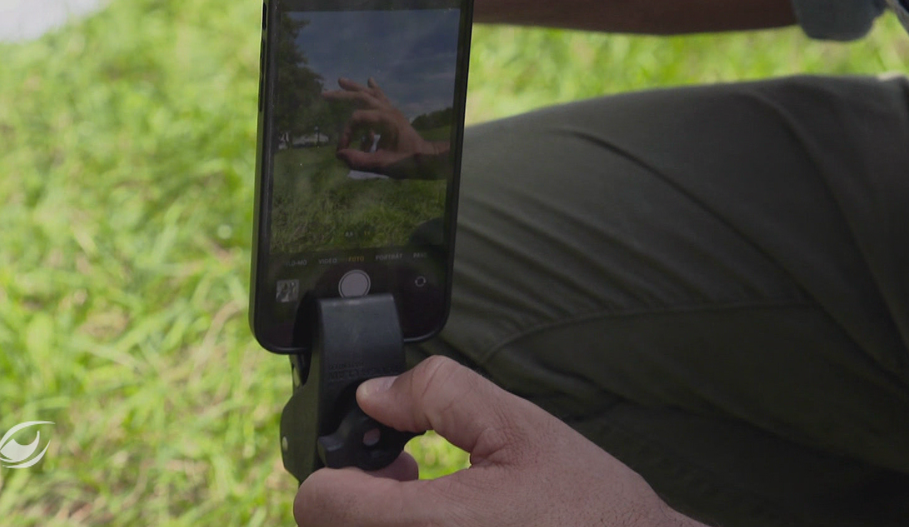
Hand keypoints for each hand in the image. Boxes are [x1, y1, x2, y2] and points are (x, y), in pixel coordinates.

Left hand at [294, 356, 703, 526]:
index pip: (319, 503)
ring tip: (432, 502)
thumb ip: (439, 394)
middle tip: (410, 474)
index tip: (377, 458)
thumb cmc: (589, 507)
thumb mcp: (519, 427)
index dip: (336, 469)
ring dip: (378, 521)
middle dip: (359, 497)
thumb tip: (374, 394)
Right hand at [323, 78, 447, 178]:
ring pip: (371, 94)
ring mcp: (392, 110)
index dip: (346, 134)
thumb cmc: (406, 162)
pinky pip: (382, 97)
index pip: (357, 119)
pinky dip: (374, 89)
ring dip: (355, 87)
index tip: (342, 150)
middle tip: (324, 95)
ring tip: (341, 79)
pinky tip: (370, 80)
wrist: (426, 158)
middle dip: (342, 96)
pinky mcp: (394, 114)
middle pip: (361, 97)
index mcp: (385, 120)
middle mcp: (388, 110)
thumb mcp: (382, 165)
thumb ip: (360, 160)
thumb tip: (339, 155)